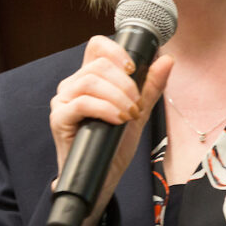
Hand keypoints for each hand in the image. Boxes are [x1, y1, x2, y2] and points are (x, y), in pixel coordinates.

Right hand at [49, 35, 172, 225]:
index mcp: (89, 79)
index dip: (116, 51)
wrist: (102, 179)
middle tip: (136, 105)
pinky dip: (105, 108)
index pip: (96, 47)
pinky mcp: (59, 119)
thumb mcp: (138, 113)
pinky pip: (81, 103)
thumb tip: (166, 60)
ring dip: (117, 97)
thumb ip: (150, 87)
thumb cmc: (114, 145)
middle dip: (125, 83)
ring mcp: (63, 101)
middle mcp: (72, 86)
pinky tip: (117, 119)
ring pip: (90, 81)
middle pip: (98, 65)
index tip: (133, 69)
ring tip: (129, 115)